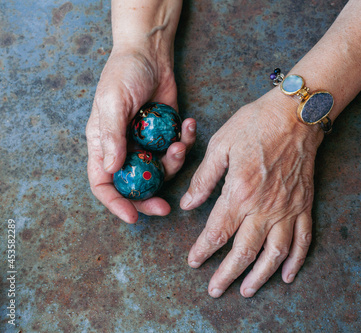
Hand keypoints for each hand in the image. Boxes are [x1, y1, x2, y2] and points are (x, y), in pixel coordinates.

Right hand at [86, 46, 195, 222]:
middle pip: (134, 185)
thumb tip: (110, 168)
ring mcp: (147, 143)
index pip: (103, 183)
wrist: (150, 54)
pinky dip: (186, 141)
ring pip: (161, 170)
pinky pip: (177, 150)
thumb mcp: (113, 102)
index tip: (132, 216)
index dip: (115, 203)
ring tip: (180, 143)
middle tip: (166, 208)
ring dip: (174, 163)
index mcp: (103, 145)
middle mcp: (124, 149)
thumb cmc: (124, 73)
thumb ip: (111, 135)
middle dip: (150, 198)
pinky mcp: (166, 135)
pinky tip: (189, 125)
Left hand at [180, 88, 323, 296]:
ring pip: (274, 253)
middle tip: (215, 290)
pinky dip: (296, 260)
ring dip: (261, 276)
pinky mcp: (304, 204)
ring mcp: (287, 208)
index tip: (194, 262)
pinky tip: (287, 275)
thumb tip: (188, 203)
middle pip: (244, 251)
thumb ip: (204, 178)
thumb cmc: (256, 124)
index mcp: (240, 192)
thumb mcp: (221, 144)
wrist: (295, 115)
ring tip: (248, 291)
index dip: (203, 250)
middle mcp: (265, 207)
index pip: (218, 232)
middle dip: (228, 275)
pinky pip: (302, 239)